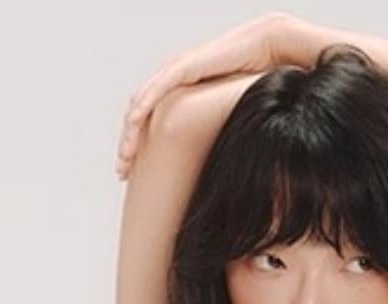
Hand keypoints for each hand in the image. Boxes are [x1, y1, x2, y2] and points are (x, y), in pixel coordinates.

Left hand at [115, 12, 300, 176]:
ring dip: (128, 133)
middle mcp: (170, 79)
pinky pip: (156, 88)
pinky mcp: (184, 65)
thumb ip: (212, 129)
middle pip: (137, 116)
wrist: (266, 48)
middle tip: (121, 172)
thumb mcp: (224, 113)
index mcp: (177, 92)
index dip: (136, 146)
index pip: (147, 122)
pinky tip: (132, 124)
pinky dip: (142, 106)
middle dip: (126, 146)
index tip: (130, 172)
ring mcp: (175, 71)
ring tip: (123, 158)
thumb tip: (216, 164)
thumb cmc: (252, 80)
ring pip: (140, 104)